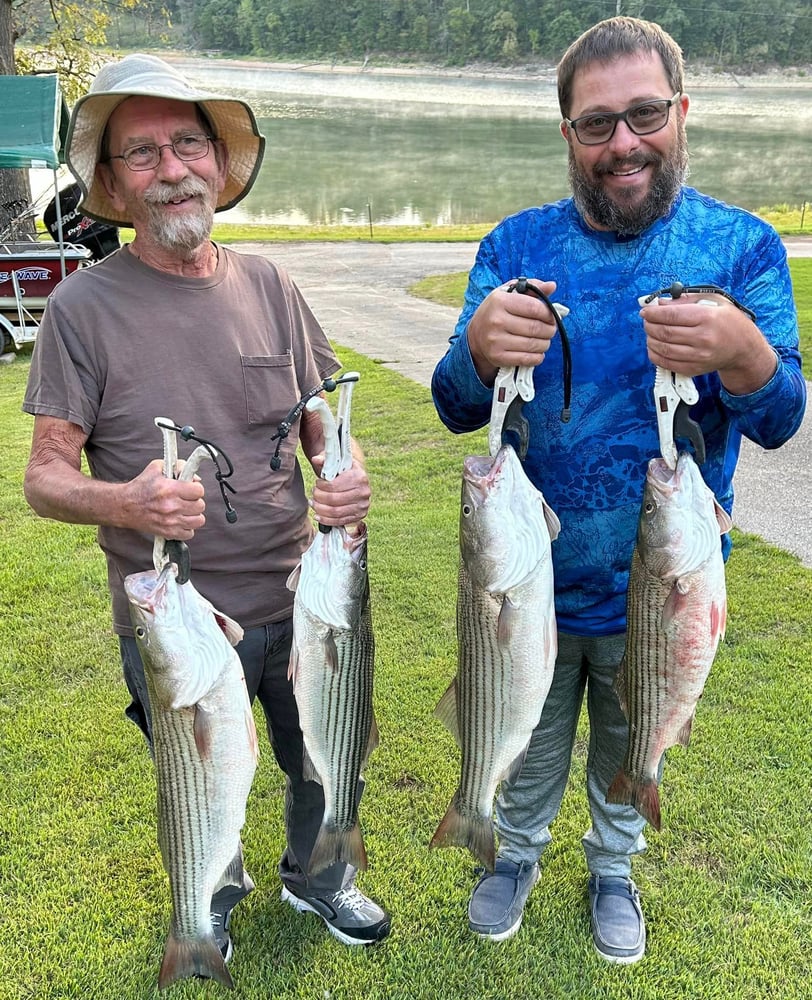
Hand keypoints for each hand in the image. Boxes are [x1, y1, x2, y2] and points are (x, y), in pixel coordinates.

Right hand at [124, 459, 205, 538]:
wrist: (124, 506)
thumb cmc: (141, 487)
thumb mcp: (157, 468)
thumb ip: (178, 467)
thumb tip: (195, 478)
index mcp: (170, 489)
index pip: (199, 491)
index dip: (196, 488)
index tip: (190, 489)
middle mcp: (171, 506)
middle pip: (200, 506)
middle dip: (195, 501)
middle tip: (187, 500)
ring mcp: (170, 521)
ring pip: (198, 521)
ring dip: (194, 515)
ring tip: (185, 511)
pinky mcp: (167, 533)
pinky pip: (189, 534)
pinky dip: (187, 528)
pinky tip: (180, 521)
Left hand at [310, 458, 370, 527]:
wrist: (357, 480)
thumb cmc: (344, 470)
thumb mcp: (336, 462)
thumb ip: (325, 460)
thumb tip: (315, 459)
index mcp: (359, 476)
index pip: (334, 486)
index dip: (321, 486)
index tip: (317, 483)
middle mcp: (364, 492)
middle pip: (333, 500)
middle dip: (318, 498)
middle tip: (313, 494)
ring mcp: (363, 505)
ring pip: (335, 512)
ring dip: (320, 509)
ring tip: (313, 504)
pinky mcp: (360, 515)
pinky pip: (340, 521)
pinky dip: (326, 520)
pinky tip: (318, 516)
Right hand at [467, 278, 558, 384]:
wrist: (476, 335)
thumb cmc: (498, 311)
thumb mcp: (510, 293)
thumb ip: (532, 288)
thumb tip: (552, 286)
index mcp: (500, 301)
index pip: (535, 308)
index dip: (549, 313)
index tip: (551, 316)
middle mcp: (496, 321)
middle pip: (536, 327)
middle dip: (550, 329)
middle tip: (550, 329)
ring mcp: (495, 341)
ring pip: (534, 344)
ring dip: (545, 343)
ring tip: (543, 339)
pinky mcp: (497, 357)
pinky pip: (527, 359)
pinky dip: (538, 356)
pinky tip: (536, 351)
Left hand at [640, 292, 776, 394]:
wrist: (744, 348)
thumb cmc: (729, 322)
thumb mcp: (715, 302)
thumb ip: (687, 300)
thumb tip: (661, 303)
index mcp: (707, 318)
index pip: (671, 315)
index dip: (653, 313)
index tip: (645, 311)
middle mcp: (703, 338)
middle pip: (664, 332)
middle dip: (649, 325)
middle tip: (647, 321)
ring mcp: (698, 356)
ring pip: (663, 348)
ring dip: (650, 339)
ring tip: (650, 332)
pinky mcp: (694, 369)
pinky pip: (667, 363)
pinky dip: (655, 354)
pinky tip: (654, 346)